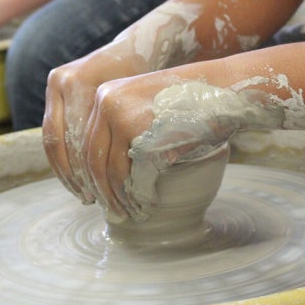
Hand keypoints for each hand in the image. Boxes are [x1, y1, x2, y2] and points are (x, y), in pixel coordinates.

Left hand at [45, 54, 243, 221]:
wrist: (221, 91)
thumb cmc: (187, 103)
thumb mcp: (143, 108)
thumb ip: (119, 128)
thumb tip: (99, 173)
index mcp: (103, 94)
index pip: (84, 142)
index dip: (87, 174)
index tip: (93, 195)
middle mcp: (107, 103)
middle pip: (92, 159)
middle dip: (100, 191)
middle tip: (110, 212)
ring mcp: (123, 119)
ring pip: (111, 172)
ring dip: (119, 199)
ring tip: (128, 213)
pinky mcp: (144, 138)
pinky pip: (135, 178)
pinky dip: (140, 197)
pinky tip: (146, 207)